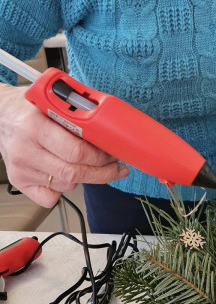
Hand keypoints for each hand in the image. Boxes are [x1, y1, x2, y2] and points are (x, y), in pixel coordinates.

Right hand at [0, 83, 128, 206]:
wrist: (0, 116)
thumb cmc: (29, 108)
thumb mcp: (53, 104)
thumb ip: (77, 117)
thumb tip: (110, 133)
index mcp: (36, 127)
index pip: (76, 151)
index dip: (101, 156)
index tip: (114, 154)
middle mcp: (26, 151)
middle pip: (74, 173)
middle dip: (102, 173)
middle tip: (116, 168)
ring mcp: (21, 169)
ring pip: (66, 186)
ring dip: (84, 177)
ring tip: (89, 165)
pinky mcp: (19, 182)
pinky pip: (50, 198)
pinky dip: (63, 190)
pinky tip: (64, 174)